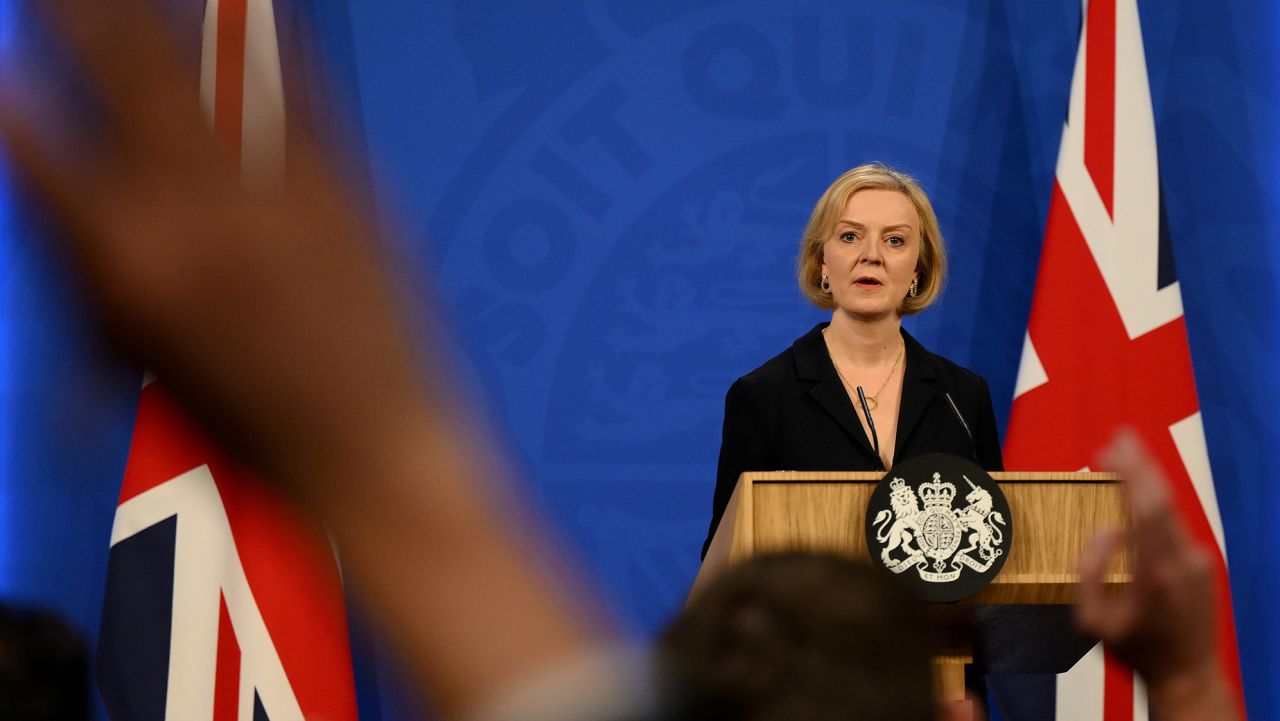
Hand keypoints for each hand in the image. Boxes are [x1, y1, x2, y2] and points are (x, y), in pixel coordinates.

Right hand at [0, 0, 422, 489]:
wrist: (369, 448)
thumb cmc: (252, 428)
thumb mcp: (137, 357)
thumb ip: (89, 269)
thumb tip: (65, 201)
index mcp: (126, 259)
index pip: (38, 145)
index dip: (14, 97)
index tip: (6, 67)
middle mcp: (192, 208)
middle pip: (120, 72)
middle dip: (83, 15)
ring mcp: (273, 186)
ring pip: (202, 65)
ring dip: (157, 12)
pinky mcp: (343, 182)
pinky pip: (300, 87)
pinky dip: (275, 37)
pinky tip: (259, 5)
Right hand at [1077, 430, 1239, 720]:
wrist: (1187, 674)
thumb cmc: (1135, 650)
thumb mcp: (1092, 621)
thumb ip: (1089, 571)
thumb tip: (1108, 529)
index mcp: (1154, 572)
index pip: (1145, 506)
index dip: (1129, 472)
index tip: (1109, 447)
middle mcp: (1182, 559)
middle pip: (1162, 497)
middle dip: (1140, 462)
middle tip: (1119, 434)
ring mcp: (1198, 560)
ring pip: (1170, 510)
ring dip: (1147, 481)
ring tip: (1123, 456)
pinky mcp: (1204, 564)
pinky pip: (1174, 527)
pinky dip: (1155, 505)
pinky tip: (1138, 496)